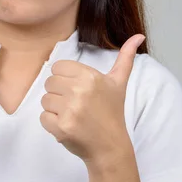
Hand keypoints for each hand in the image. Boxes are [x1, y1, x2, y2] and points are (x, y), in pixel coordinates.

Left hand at [40, 34, 145, 166]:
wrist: (110, 146)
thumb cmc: (112, 112)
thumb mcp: (118, 83)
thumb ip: (125, 58)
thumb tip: (138, 36)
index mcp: (90, 76)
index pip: (57, 67)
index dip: (65, 79)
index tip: (77, 90)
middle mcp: (79, 91)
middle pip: (49, 83)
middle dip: (59, 94)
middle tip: (75, 104)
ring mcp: (70, 110)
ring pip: (45, 100)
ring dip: (55, 109)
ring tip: (73, 115)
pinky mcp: (61, 127)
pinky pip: (42, 117)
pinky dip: (51, 123)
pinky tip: (68, 125)